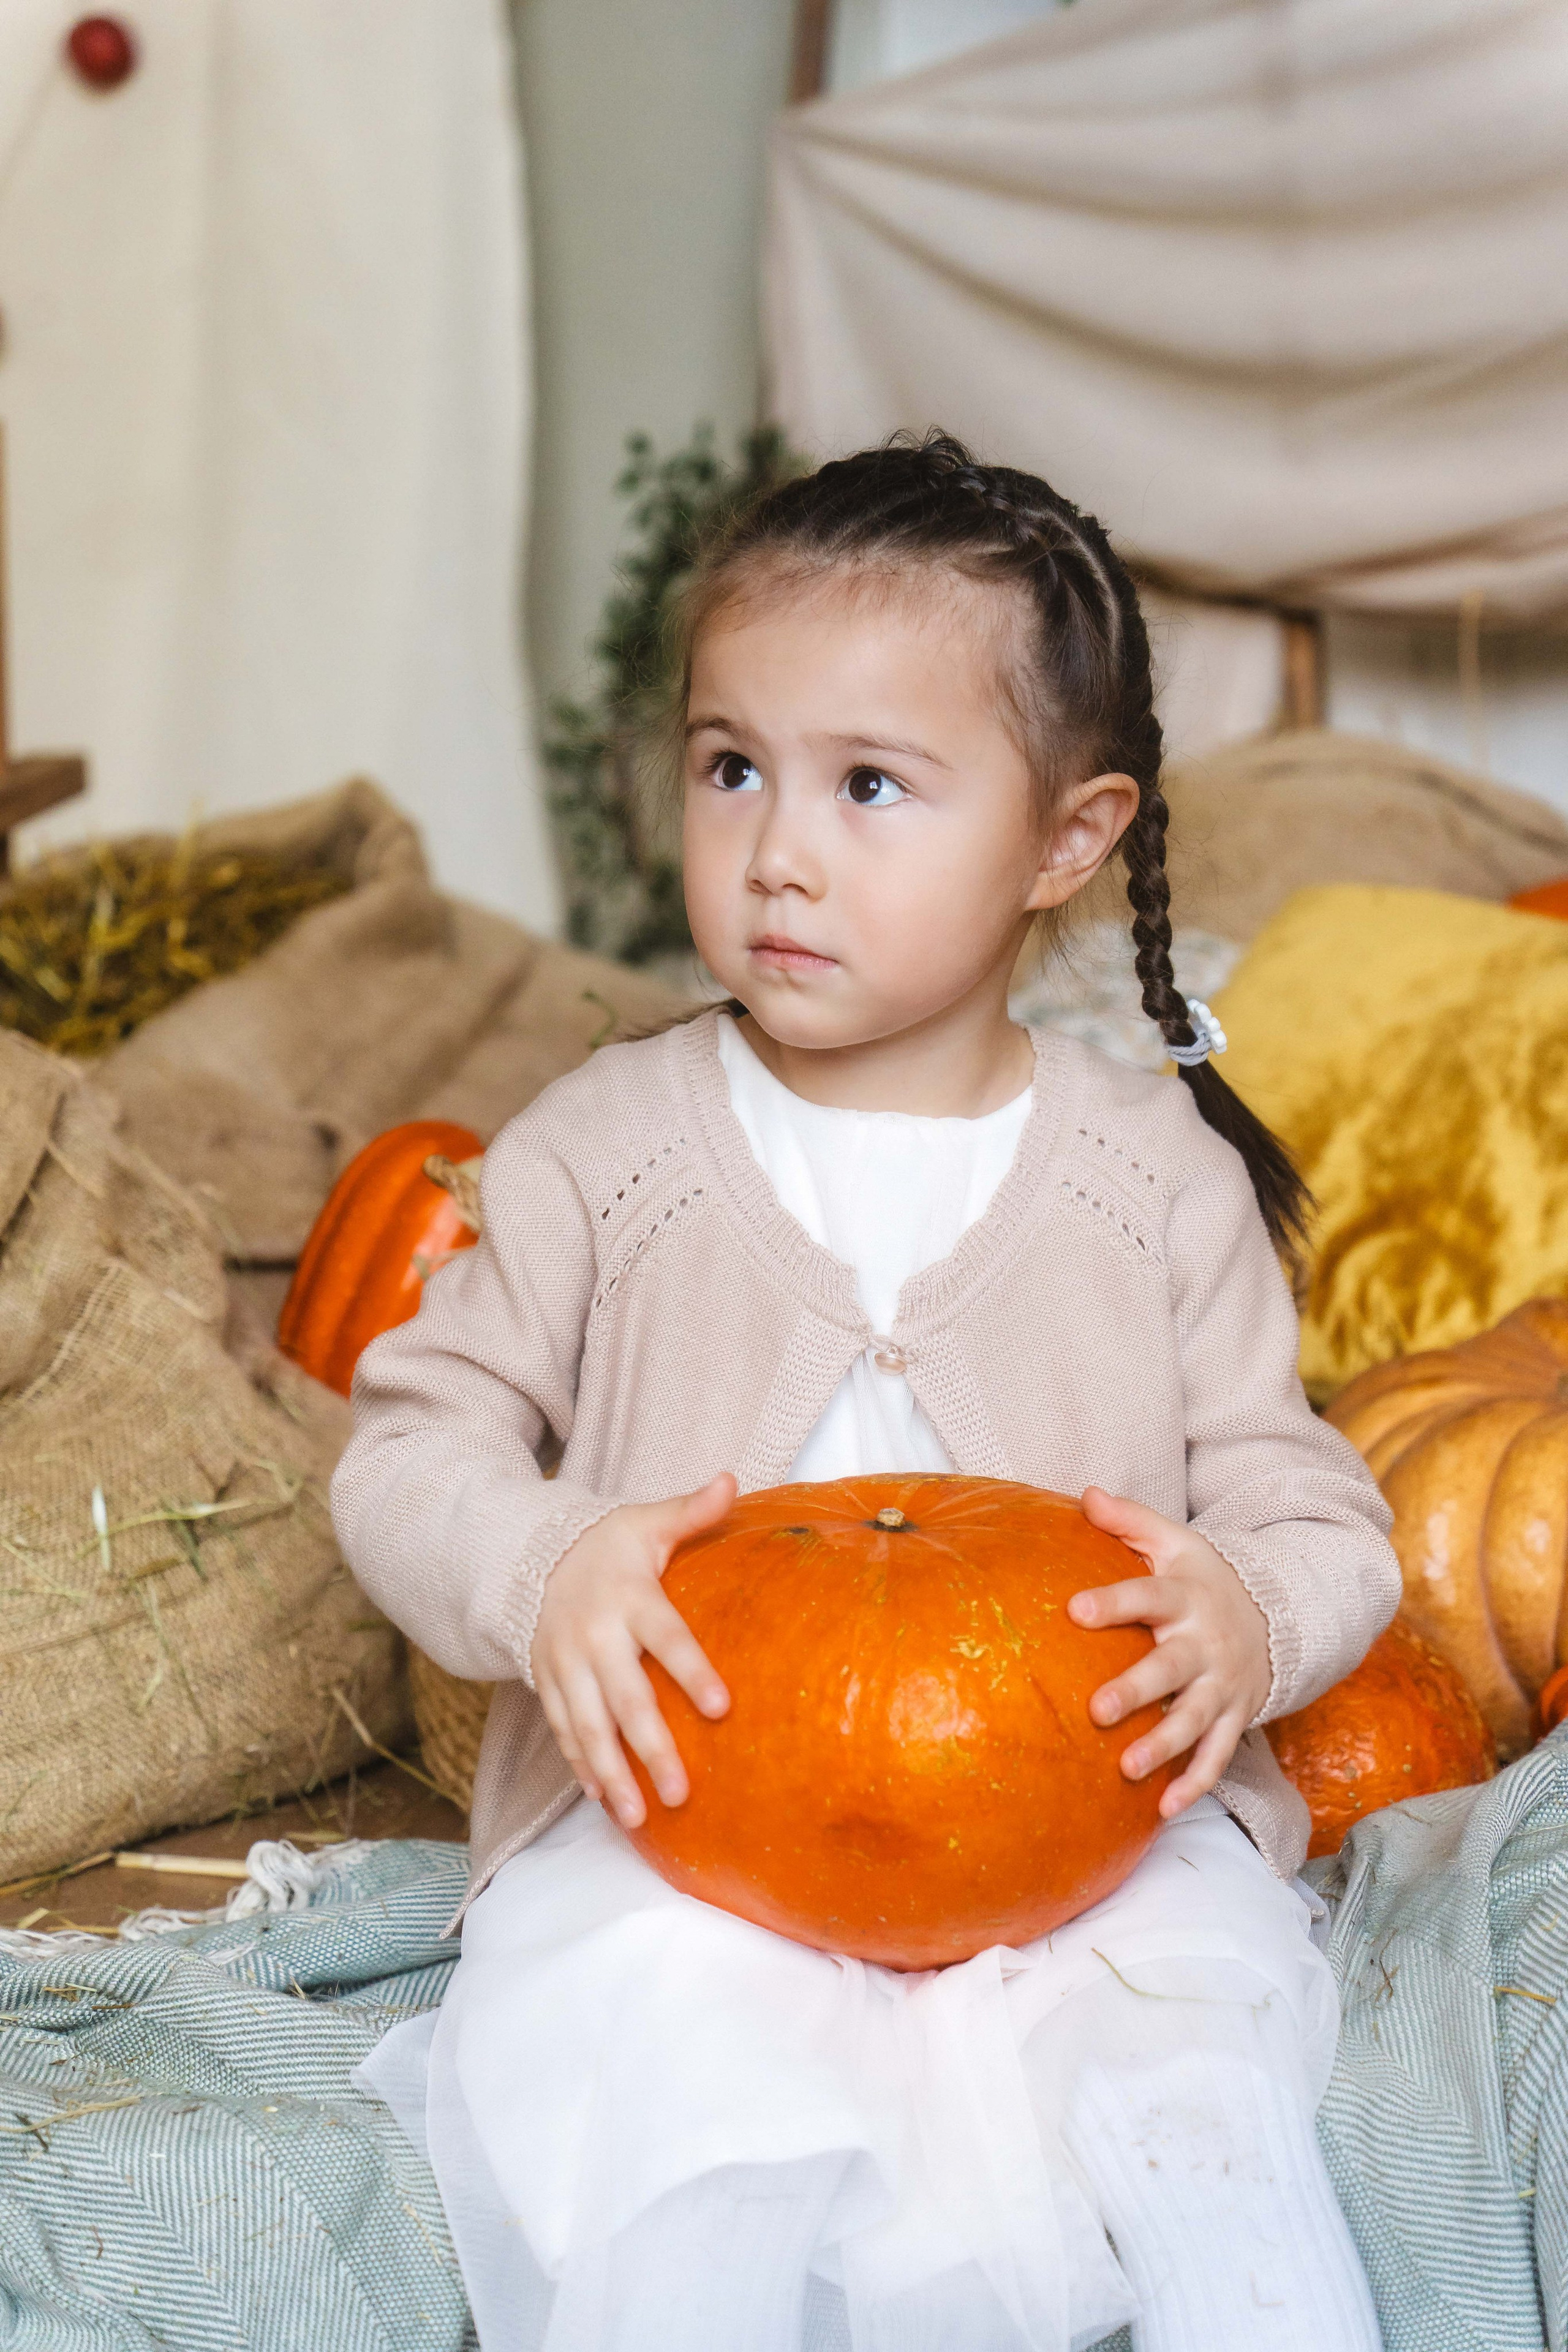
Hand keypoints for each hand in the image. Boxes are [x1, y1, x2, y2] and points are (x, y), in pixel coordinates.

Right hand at [530, 1474, 734, 1829]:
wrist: (529, 1560)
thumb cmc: (604, 1546)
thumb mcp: (644, 1522)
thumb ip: (690, 1511)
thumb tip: (732, 1480)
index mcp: (629, 1597)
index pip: (666, 1637)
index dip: (691, 1671)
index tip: (721, 1707)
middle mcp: (595, 1637)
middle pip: (627, 1699)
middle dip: (651, 1748)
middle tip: (681, 1792)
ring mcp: (566, 1667)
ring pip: (589, 1728)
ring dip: (612, 1774)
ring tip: (637, 1817)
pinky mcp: (548, 1685)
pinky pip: (563, 1731)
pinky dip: (580, 1766)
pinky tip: (602, 1800)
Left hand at [1067, 1488, 1271, 1819]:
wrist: (1275, 1619)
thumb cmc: (1205, 1580)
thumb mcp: (1176, 1542)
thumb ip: (1131, 1520)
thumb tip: (1085, 1494)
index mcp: (1186, 1597)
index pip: (1147, 1595)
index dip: (1113, 1602)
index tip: (1074, 1610)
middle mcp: (1204, 1645)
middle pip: (1170, 1669)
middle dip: (1137, 1690)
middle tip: (1096, 1709)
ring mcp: (1222, 1686)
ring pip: (1194, 1721)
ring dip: (1163, 1747)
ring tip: (1127, 1769)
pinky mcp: (1234, 1718)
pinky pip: (1217, 1756)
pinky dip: (1195, 1783)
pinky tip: (1164, 1809)